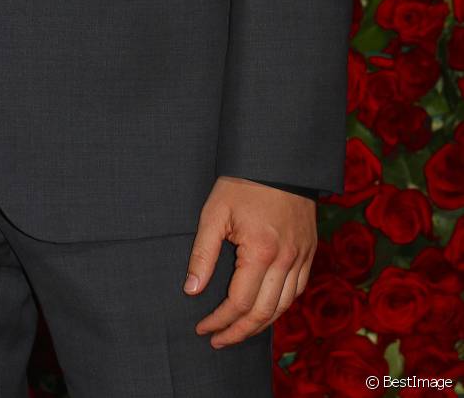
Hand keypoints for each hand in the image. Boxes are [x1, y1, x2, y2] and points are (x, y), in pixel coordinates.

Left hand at [183, 177, 316, 347]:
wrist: (279, 159)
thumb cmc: (242, 183)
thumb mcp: (214, 213)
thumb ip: (203, 254)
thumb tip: (191, 289)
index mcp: (261, 252)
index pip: (239, 303)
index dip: (219, 321)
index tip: (202, 327)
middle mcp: (286, 260)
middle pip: (263, 313)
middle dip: (237, 332)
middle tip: (217, 340)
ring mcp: (301, 257)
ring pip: (283, 306)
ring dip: (260, 325)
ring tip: (237, 330)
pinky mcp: (309, 251)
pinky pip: (297, 290)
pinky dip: (280, 306)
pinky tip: (265, 309)